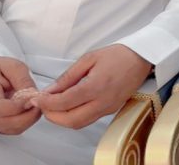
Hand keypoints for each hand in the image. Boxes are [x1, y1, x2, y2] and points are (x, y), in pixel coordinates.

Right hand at [0, 56, 41, 133]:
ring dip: (29, 119)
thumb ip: (23, 80)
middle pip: (6, 123)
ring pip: (12, 129)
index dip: (18, 107)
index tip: (32, 99)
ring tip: (36, 104)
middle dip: (28, 115)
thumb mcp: (13, 67)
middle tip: (40, 102)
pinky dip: (25, 122)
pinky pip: (13, 129)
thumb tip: (33, 95)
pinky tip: (30, 110)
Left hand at [33, 45, 152, 129]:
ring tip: (54, 106)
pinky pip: (88, 119)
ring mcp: (108, 108)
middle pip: (70, 120)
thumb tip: (50, 90)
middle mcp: (102, 101)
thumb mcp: (89, 59)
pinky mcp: (112, 110)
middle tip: (43, 105)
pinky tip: (69, 106)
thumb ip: (68, 77)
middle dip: (52, 116)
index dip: (46, 103)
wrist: (142, 58)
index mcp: (95, 86)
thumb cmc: (117, 55)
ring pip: (79, 124)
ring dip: (62, 119)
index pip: (64, 102)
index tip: (36, 99)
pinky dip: (74, 117)